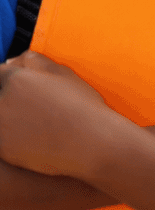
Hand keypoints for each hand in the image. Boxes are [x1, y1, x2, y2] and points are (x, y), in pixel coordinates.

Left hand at [0, 52, 120, 176]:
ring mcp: (0, 127)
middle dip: (9, 97)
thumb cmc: (80, 106)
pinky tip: (36, 137)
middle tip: (32, 105)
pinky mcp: (3, 149)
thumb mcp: (63, 74)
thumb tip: (17, 59)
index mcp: (13, 79)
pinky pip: (3, 139)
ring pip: (1, 117)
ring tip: (35, 122)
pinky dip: (13, 137)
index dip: (8, 78)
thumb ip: (36, 61)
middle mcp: (0, 102)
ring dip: (10, 117)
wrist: (89, 143)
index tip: (19, 86)